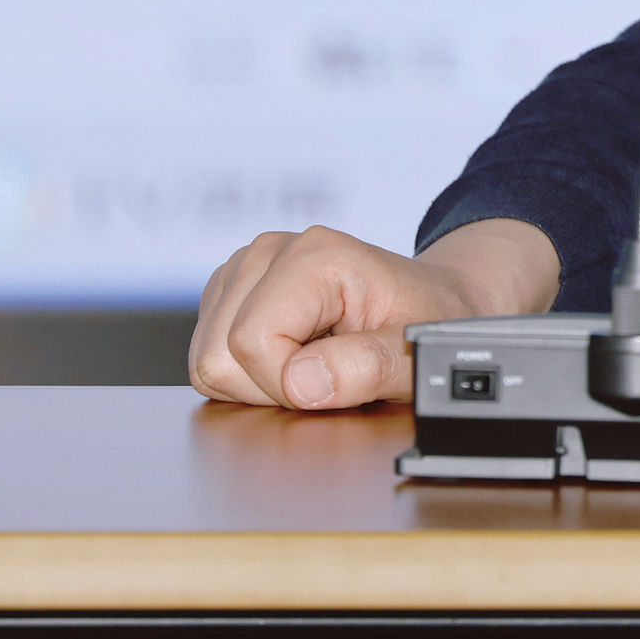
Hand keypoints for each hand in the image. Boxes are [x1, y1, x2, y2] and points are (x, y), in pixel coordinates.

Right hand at [187, 219, 558, 409]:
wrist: (433, 302)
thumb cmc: (429, 323)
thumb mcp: (419, 352)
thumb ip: (368, 367)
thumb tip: (302, 383)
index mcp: (316, 255)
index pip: (250, 343)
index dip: (286, 385)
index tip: (335, 383)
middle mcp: (272, 250)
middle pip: (218, 356)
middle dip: (269, 388)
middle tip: (328, 375)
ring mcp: (245, 268)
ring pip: (206, 360)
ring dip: (257, 383)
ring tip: (314, 365)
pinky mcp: (231, 291)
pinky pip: (208, 358)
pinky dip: (246, 374)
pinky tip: (292, 358)